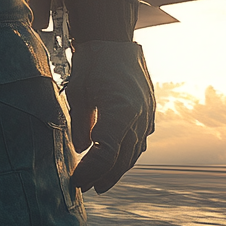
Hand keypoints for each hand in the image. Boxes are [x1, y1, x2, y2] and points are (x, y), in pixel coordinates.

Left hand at [65, 41, 154, 193]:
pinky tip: (116, 161)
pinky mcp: (148, 112)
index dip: (90, 170)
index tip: (77, 179)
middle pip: (123, 158)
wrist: (115, 39)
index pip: (107, 152)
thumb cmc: (95, 61)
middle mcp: (139, 116)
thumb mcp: (78, 90)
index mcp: (122, 110)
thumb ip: (80, 122)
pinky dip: (127, 153)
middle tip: (85, 187)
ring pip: (134, 152)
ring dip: (117, 169)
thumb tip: (80, 149)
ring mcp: (147, 115)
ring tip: (99, 182)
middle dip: (103, 176)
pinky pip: (139, 140)